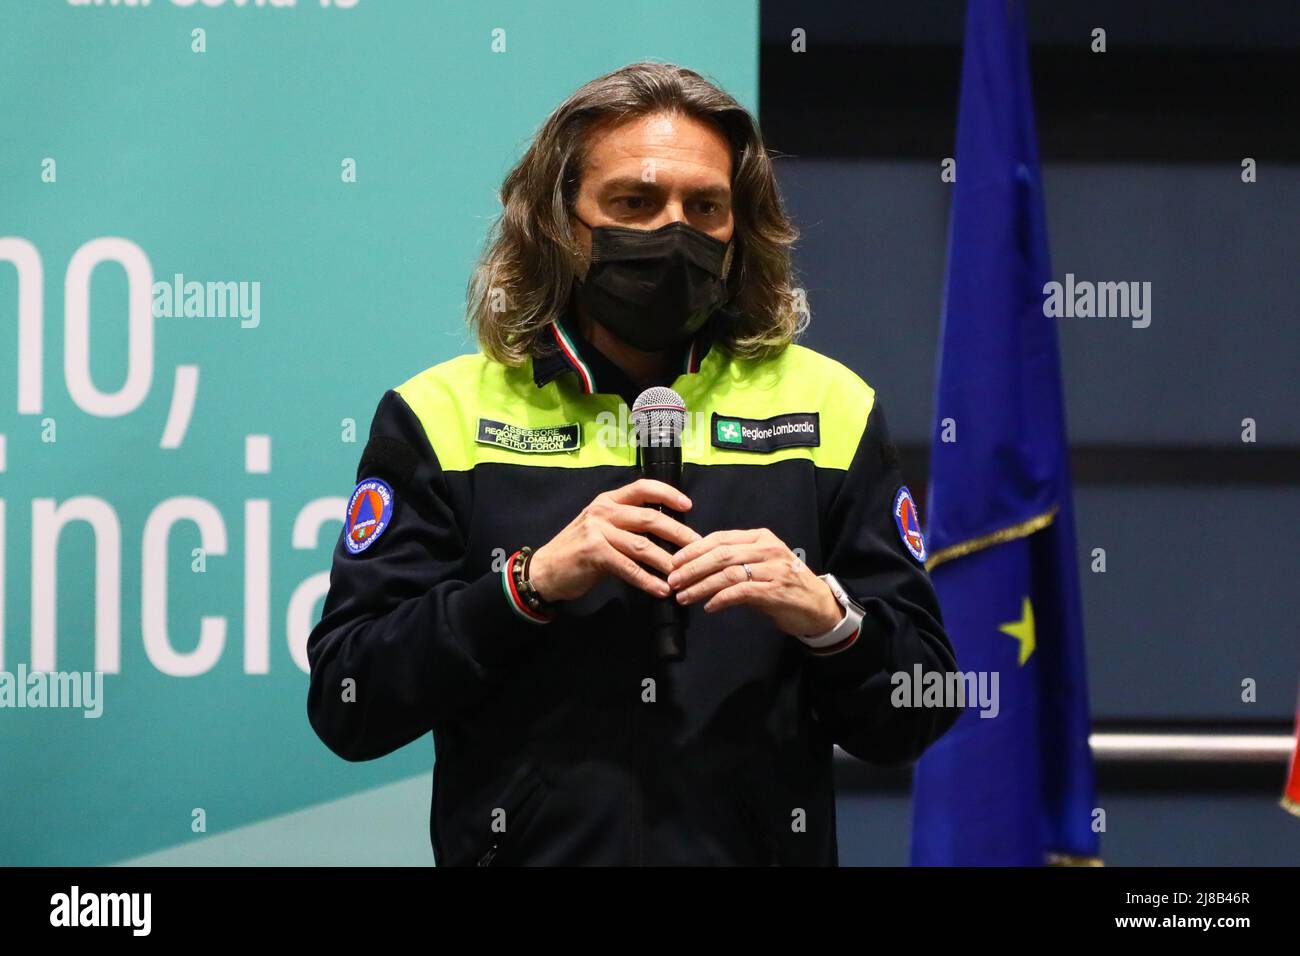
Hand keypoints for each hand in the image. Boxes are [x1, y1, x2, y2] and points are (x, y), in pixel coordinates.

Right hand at [528, 479, 700, 603]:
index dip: (668, 494)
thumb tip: (667, 533)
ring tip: (683, 575)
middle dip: (678, 534)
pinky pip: (628, 567)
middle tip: (696, 548)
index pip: (643, 488)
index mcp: (608, 500)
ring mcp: (597, 530)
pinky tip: (661, 590)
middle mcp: (603, 510)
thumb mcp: (602, 528)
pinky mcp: (594, 552)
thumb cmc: (579, 551)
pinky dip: (647, 580)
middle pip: (650, 518)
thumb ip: (628, 525)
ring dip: (666, 562)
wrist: (546, 570)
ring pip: (642, 545)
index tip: (688, 506)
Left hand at [667, 528, 844, 637]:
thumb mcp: (760, 565)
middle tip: (672, 579)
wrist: (818, 606)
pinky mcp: (775, 590)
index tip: (674, 561)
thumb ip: (733, 561)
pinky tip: (708, 606)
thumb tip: (695, 566)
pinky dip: (720, 599)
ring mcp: (773, 569)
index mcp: (760, 537)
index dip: (694, 549)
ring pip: (728, 573)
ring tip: (684, 596)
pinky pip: (741, 592)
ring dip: (701, 586)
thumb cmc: (783, 585)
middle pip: (721, 554)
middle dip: (692, 567)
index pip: (720, 538)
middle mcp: (767, 549)